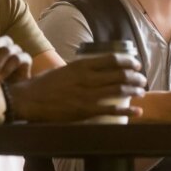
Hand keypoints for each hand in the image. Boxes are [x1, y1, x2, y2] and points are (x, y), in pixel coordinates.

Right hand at [7, 54, 146, 122]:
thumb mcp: (64, 70)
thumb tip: (94, 67)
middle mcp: (86, 78)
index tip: (136, 64)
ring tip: (142, 91)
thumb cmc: (44, 84)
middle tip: (142, 79)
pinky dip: (127, 110)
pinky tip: (137, 111)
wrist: (28, 100)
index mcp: (81, 65)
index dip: (128, 62)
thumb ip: (80, 69)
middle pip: (119, 75)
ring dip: (134, 91)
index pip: (112, 59)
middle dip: (135, 77)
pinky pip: (111, 110)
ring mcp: (86, 95)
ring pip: (118, 91)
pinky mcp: (84, 111)